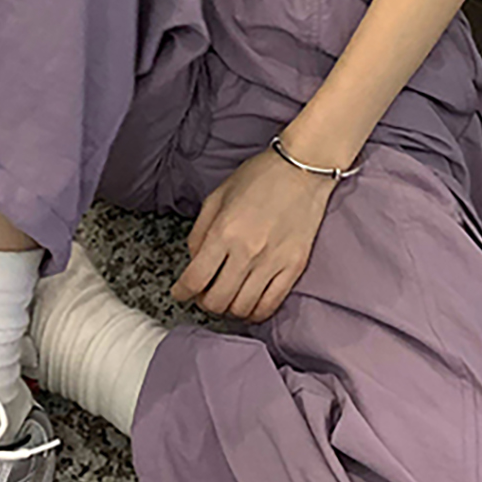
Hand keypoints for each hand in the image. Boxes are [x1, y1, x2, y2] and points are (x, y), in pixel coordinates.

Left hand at [171, 145, 334, 323]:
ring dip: (228, 309)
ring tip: (227, 297)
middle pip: (216, 300)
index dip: (182, 292)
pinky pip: (270, 305)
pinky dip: (255, 312)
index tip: (179, 292)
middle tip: (203, 294)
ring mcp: (272, 262)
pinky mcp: (294, 267)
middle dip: (204, 302)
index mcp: (223, 232)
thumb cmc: (259, 177)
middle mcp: (246, 252)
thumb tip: (193, 262)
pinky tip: (249, 303)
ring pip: (242, 308)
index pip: (195, 279)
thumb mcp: (217, 196)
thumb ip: (199, 232)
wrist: (302, 169)